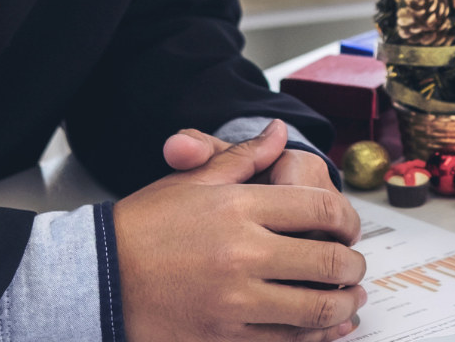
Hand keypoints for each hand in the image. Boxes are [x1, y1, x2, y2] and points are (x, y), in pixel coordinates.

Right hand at [121, 120, 366, 341]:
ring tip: (349, 298)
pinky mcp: (226, 336)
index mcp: (239, 207)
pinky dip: (315, 336)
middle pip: (329, 260)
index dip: (348, 218)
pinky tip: (324, 328)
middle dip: (353, 265)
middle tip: (355, 266)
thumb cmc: (144, 226)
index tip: (350, 227)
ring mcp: (236, 300)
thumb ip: (243, 157)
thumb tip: (279, 132)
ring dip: (343, 304)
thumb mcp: (192, 181)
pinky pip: (287, 340)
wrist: (99, 278)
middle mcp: (243, 252)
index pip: (320, 209)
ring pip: (315, 308)